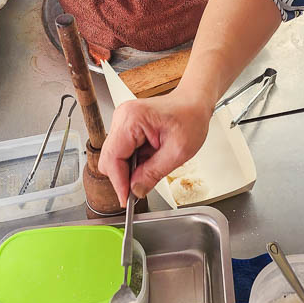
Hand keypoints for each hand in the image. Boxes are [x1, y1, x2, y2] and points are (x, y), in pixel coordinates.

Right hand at [99, 89, 211, 203]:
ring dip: (131, 168)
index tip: (126, 200)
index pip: (112, 158)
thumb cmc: (191, 118)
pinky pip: (122, 152)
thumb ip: (153, 173)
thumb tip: (136, 191)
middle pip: (109, 159)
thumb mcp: (178, 151)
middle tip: (145, 183)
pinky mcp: (126, 127)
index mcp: (132, 118)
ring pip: (114, 158)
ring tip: (155, 163)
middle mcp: (122, 117)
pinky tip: (151, 157)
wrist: (194, 103)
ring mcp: (122, 121)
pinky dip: (134, 161)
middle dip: (125, 176)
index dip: (119, 182)